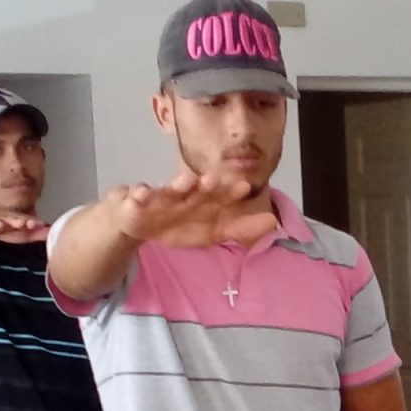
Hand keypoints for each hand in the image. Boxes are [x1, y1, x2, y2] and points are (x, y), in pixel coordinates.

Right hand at [0, 214, 49, 244]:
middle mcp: (7, 216)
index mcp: (18, 218)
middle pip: (17, 217)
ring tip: (19, 223)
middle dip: (25, 220)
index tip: (43, 225)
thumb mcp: (22, 234)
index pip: (28, 219)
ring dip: (12, 220)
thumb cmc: (3, 228)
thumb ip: (38, 234)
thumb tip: (55, 231)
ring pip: (3, 219)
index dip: (35, 222)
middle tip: (33, 223)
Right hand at [110, 173, 280, 248]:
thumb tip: (273, 222)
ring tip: (186, 181)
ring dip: (178, 186)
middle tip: (216, 180)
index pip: (220, 197)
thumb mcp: (211, 230)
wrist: (138, 219)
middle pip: (197, 191)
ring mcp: (160, 198)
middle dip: (206, 186)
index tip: (245, 187)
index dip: (231, 193)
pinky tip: (140, 193)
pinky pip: (137, 197)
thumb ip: (240, 227)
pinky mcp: (137, 202)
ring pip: (170, 191)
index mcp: (203, 203)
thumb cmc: (180, 222)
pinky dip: (138, 194)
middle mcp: (185, 196)